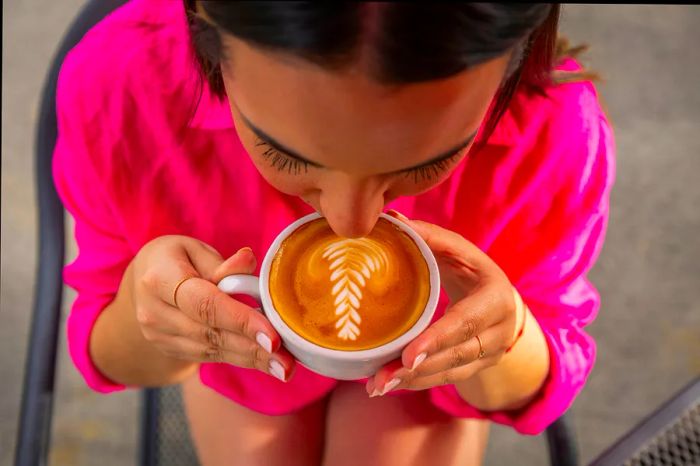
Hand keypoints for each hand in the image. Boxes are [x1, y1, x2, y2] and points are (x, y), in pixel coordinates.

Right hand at [131, 235, 294, 381]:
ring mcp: (160, 335)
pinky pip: (210, 356)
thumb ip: (222, 263)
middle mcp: (155, 312)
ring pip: (213, 350)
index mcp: (160, 278)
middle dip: (253, 349)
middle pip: (211, 333)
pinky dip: (241, 359)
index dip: (240, 321)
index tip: (272, 336)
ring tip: (285, 367)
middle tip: (287, 361)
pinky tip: (267, 363)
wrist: (141, 285)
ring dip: (252, 359)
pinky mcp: (172, 349)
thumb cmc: (175, 259)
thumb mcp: (194, 249)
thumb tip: (249, 260)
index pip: (205, 303)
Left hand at [366, 212, 522, 396]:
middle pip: (456, 354)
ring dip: (412, 381)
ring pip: (450, 373)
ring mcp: (489, 354)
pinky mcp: (476, 368)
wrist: (500, 299)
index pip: (466, 321)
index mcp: (495, 296)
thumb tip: (391, 219)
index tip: (410, 355)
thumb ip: (430, 237)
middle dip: (418, 368)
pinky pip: (445, 380)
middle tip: (382, 377)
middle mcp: (498, 331)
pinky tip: (387, 385)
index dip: (438, 338)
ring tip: (376, 386)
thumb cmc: (471, 269)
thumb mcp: (458, 250)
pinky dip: (416, 383)